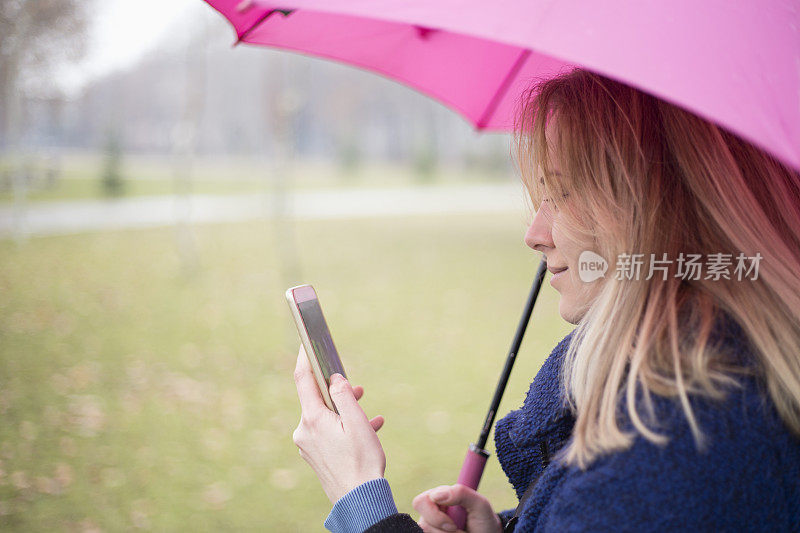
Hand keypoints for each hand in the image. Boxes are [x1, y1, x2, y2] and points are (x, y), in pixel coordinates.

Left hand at [292, 345, 385, 502]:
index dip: (304, 358)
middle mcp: (304, 430)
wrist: (359, 500)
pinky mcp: (315, 455)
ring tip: (368, 413)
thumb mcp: (357, 422)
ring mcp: (308, 445)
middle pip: (317, 399)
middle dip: (337, 390)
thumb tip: (334, 378)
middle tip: (358, 389)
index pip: (303, 379)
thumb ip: (344, 395)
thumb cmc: (362, 461)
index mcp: (313, 418)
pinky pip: (328, 432)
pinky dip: (345, 427)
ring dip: (345, 410)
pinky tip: (369, 428)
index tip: (307, 342)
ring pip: (325, 416)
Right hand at [413, 485, 501, 532]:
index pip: (421, 501)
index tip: (453, 525)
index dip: (434, 515)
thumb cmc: (484, 519)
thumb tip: (435, 495)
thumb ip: (461, 493)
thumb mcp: (480, 504)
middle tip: (455, 530)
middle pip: (422, 522)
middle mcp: (432, 511)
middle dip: (440, 529)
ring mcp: (432, 527)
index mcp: (440, 497)